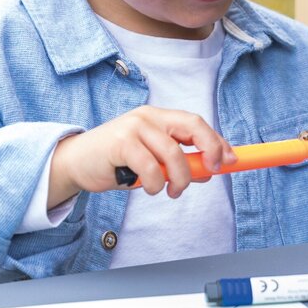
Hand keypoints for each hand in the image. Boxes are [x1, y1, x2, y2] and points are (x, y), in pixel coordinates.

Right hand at [48, 107, 236, 206]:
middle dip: (210, 149)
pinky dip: (155, 185)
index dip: (217, 142)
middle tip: (211, 172)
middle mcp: (149, 116)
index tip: (231, 160)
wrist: (76, 163)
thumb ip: (179, 161)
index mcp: (160, 117)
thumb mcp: (153, 160)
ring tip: (172, 191)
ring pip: (174, 154)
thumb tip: (211, 169)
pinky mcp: (121, 142)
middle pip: (193, 126)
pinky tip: (148, 188)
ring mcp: (134, 127)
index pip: (197, 123)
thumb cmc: (118, 162)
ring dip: (180, 179)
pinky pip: (151, 169)